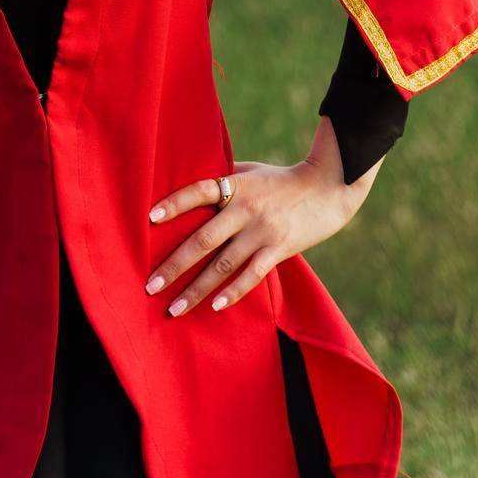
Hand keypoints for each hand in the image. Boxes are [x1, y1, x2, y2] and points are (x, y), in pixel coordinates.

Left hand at [144, 122, 367, 318]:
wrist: (328, 188)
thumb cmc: (283, 179)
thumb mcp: (252, 170)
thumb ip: (225, 177)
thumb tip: (195, 181)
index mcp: (236, 184)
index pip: (198, 192)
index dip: (174, 204)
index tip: (149, 219)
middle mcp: (245, 208)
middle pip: (203, 239)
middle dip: (174, 265)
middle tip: (150, 285)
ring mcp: (262, 231)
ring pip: (223, 265)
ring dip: (196, 289)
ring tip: (174, 308)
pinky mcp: (279, 249)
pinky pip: (252, 275)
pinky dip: (233, 292)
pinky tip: (215, 307)